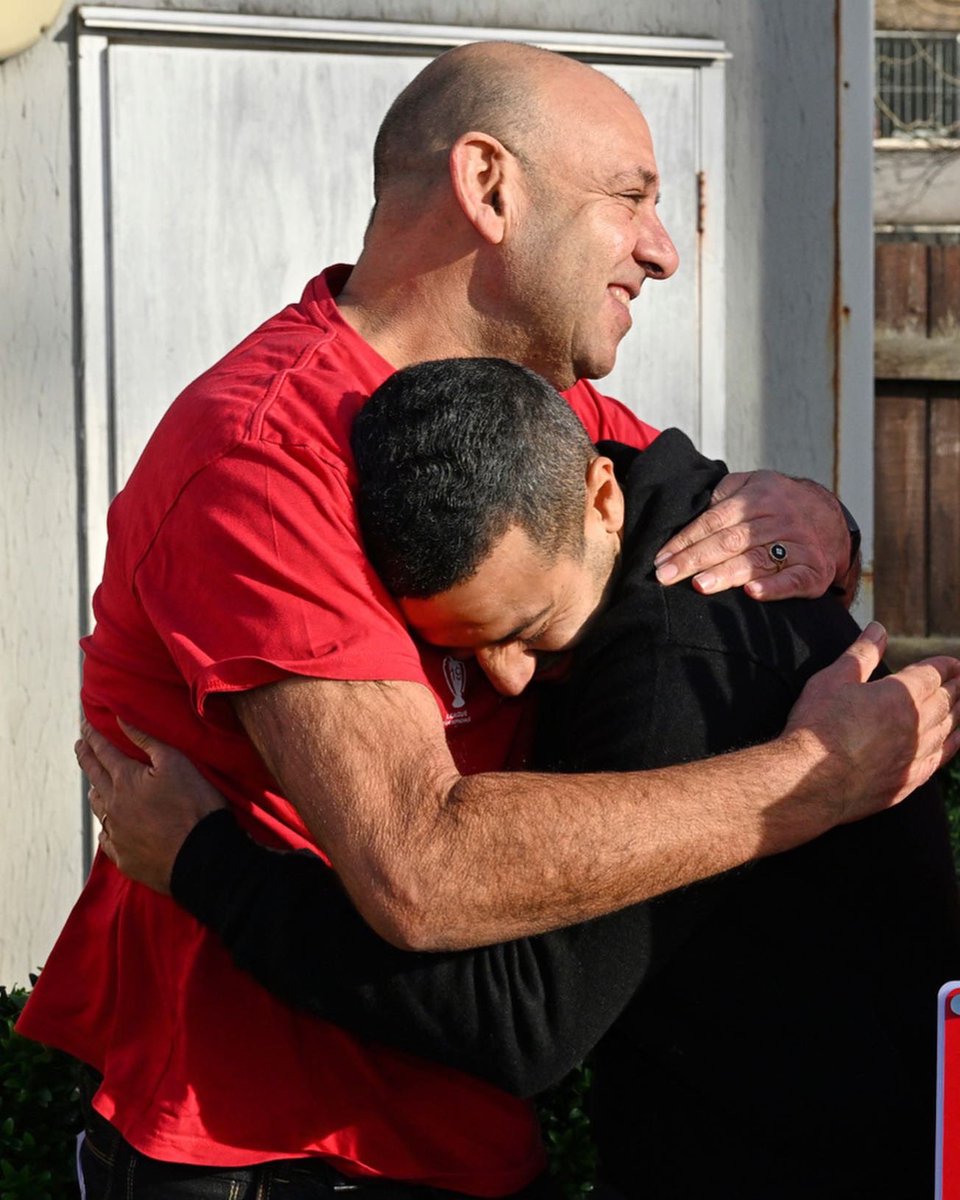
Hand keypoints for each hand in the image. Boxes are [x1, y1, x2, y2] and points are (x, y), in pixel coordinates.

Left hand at [76, 718, 225, 892]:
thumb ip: (146, 740)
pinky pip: (107, 839)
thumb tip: (120, 720)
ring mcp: (117, 835)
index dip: (92, 736)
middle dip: (86, 758)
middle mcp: (114, 806)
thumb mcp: (176, 763)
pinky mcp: (125, 858)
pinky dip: (107, 827)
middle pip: (94, 777)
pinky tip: (110, 827)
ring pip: (99, 808)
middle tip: (80, 746)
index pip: (103, 751)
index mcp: (125, 780)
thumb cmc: (195, 805)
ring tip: (94, 785)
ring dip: (95, 792)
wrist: (203, 857)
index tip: (84, 724)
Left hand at [654, 470, 852, 600]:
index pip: (714, 520)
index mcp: (758, 496)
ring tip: (700, 584)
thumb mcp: (752, 485)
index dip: (685, 540)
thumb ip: (722, 495)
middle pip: (730, 541)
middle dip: (694, 560)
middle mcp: (779, 518)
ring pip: (757, 560)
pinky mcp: (814, 570)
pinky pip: (794, 579)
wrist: (829, 517)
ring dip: (727, 573)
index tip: (660, 559)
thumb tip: (684, 514)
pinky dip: (774, 587)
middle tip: (666, 576)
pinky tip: (752, 592)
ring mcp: (798, 544)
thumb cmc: (775, 504)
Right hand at [785, 623, 959, 822]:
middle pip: (947, 701)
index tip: (953, 662)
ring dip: (958, 714)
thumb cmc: (817, 727)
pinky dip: (952, 745)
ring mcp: (916, 755)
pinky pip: (941, 758)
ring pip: (949, 729)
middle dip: (956, 687)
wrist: (810, 782)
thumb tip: (877, 629)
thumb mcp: (833, 680)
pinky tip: (954, 740)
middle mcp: (917, 724)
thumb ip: (861, 654)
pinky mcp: (909, 781)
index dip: (945, 666)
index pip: (933, 675)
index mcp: (900, 695)